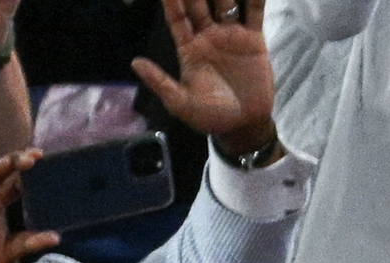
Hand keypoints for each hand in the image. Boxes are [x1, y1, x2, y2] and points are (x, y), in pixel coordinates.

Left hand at [127, 0, 274, 149]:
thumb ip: (161, 83)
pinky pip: (253, 14)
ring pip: (225, 4)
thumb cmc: (210, 116)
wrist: (245, 125)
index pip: (176, 17)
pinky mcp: (253, 40)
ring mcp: (231, 36)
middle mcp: (207, 36)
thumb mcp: (181, 104)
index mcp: (188, 47)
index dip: (171, 1)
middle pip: (199, 4)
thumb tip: (136, 63)